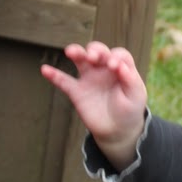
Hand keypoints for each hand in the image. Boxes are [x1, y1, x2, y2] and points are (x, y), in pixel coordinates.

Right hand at [42, 42, 146, 168]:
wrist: (117, 130)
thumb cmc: (129, 109)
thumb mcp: (136, 95)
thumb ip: (130, 80)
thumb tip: (119, 65)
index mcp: (120, 68)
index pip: (118, 54)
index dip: (115, 57)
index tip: (114, 67)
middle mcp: (104, 69)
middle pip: (98, 51)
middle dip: (95, 50)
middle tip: (93, 57)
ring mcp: (89, 79)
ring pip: (80, 60)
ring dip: (76, 52)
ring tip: (71, 52)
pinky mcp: (77, 92)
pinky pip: (63, 81)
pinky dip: (54, 75)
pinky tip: (45, 70)